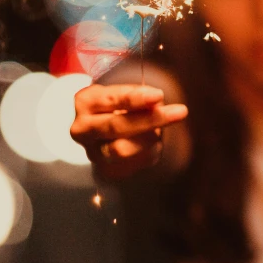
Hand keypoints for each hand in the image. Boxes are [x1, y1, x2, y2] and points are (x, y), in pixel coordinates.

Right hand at [70, 84, 188, 179]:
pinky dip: (150, 152)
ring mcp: (92, 152)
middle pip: (116, 126)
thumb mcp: (125, 92)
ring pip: (123, 150)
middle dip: (150, 119)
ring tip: (159, 130)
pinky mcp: (106, 170)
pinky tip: (153, 143)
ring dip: (149, 138)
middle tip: (180, 112)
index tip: (159, 95)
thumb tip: (156, 101)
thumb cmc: (120, 104)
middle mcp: (82, 129)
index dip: (136, 98)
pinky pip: (134, 165)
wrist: (107, 130)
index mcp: (85, 102)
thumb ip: (138, 96)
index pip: (111, 100)